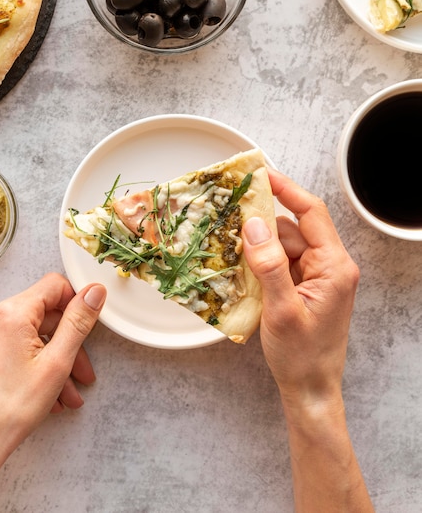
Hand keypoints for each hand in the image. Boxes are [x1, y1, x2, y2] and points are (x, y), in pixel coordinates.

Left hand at [0, 274, 105, 512]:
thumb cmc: (10, 409)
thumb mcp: (57, 362)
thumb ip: (78, 322)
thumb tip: (94, 292)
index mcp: (10, 312)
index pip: (54, 286)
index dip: (76, 305)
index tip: (87, 328)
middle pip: (44, 314)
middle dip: (67, 344)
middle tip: (82, 374)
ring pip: (30, 332)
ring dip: (52, 359)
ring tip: (66, 393)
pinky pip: (13, 342)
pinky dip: (32, 360)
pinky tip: (46, 389)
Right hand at [242, 169, 359, 411]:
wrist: (309, 388)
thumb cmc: (301, 355)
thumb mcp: (282, 309)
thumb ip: (269, 265)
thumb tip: (253, 225)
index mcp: (334, 266)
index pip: (311, 212)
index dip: (286, 189)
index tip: (260, 175)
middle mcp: (329, 265)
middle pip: (292, 228)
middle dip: (261, 222)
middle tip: (230, 213)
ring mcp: (316, 276)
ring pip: (283, 244)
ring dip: (258, 244)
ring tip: (228, 243)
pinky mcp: (303, 286)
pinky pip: (280, 262)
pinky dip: (260, 260)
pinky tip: (240, 264)